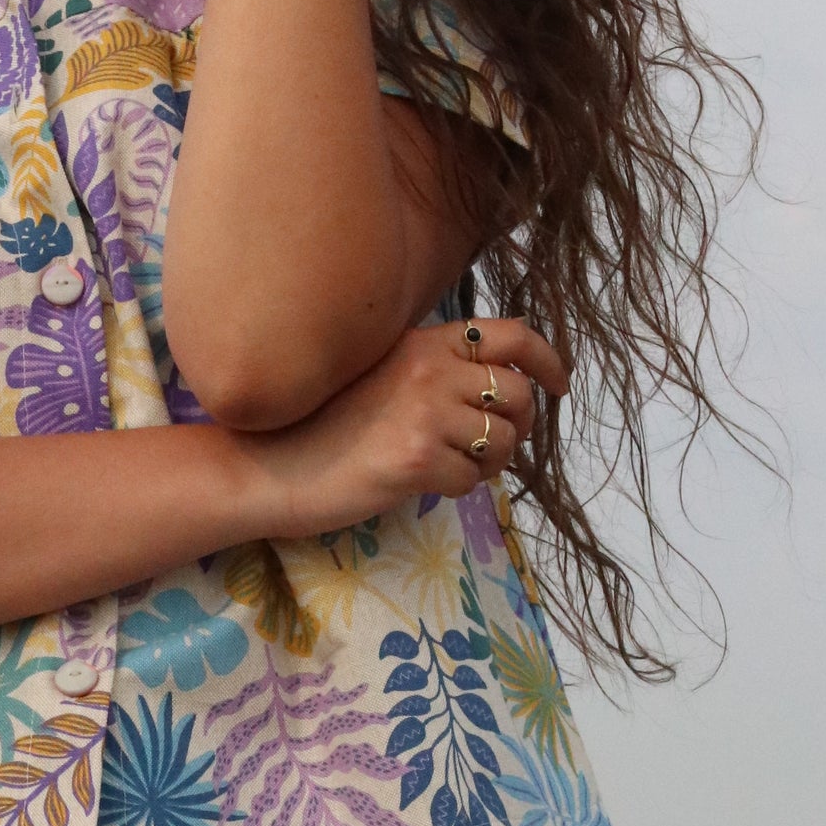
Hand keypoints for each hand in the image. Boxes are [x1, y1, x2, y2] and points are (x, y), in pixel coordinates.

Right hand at [245, 318, 565, 539]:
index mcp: (424, 342)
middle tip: (494, 446)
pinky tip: (428, 484)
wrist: (267, 464)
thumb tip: (494, 386)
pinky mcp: (416, 460)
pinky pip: (471, 481)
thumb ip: (431, 368)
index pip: (512, 336)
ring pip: (502, 442)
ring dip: (491, 463)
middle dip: (518, 427)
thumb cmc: (318, 423)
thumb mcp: (379, 373)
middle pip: (517, 396)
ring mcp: (423, 414)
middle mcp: (430, 370)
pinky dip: (459, 489)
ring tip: (457, 468)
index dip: (548, 361)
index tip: (558, 385)